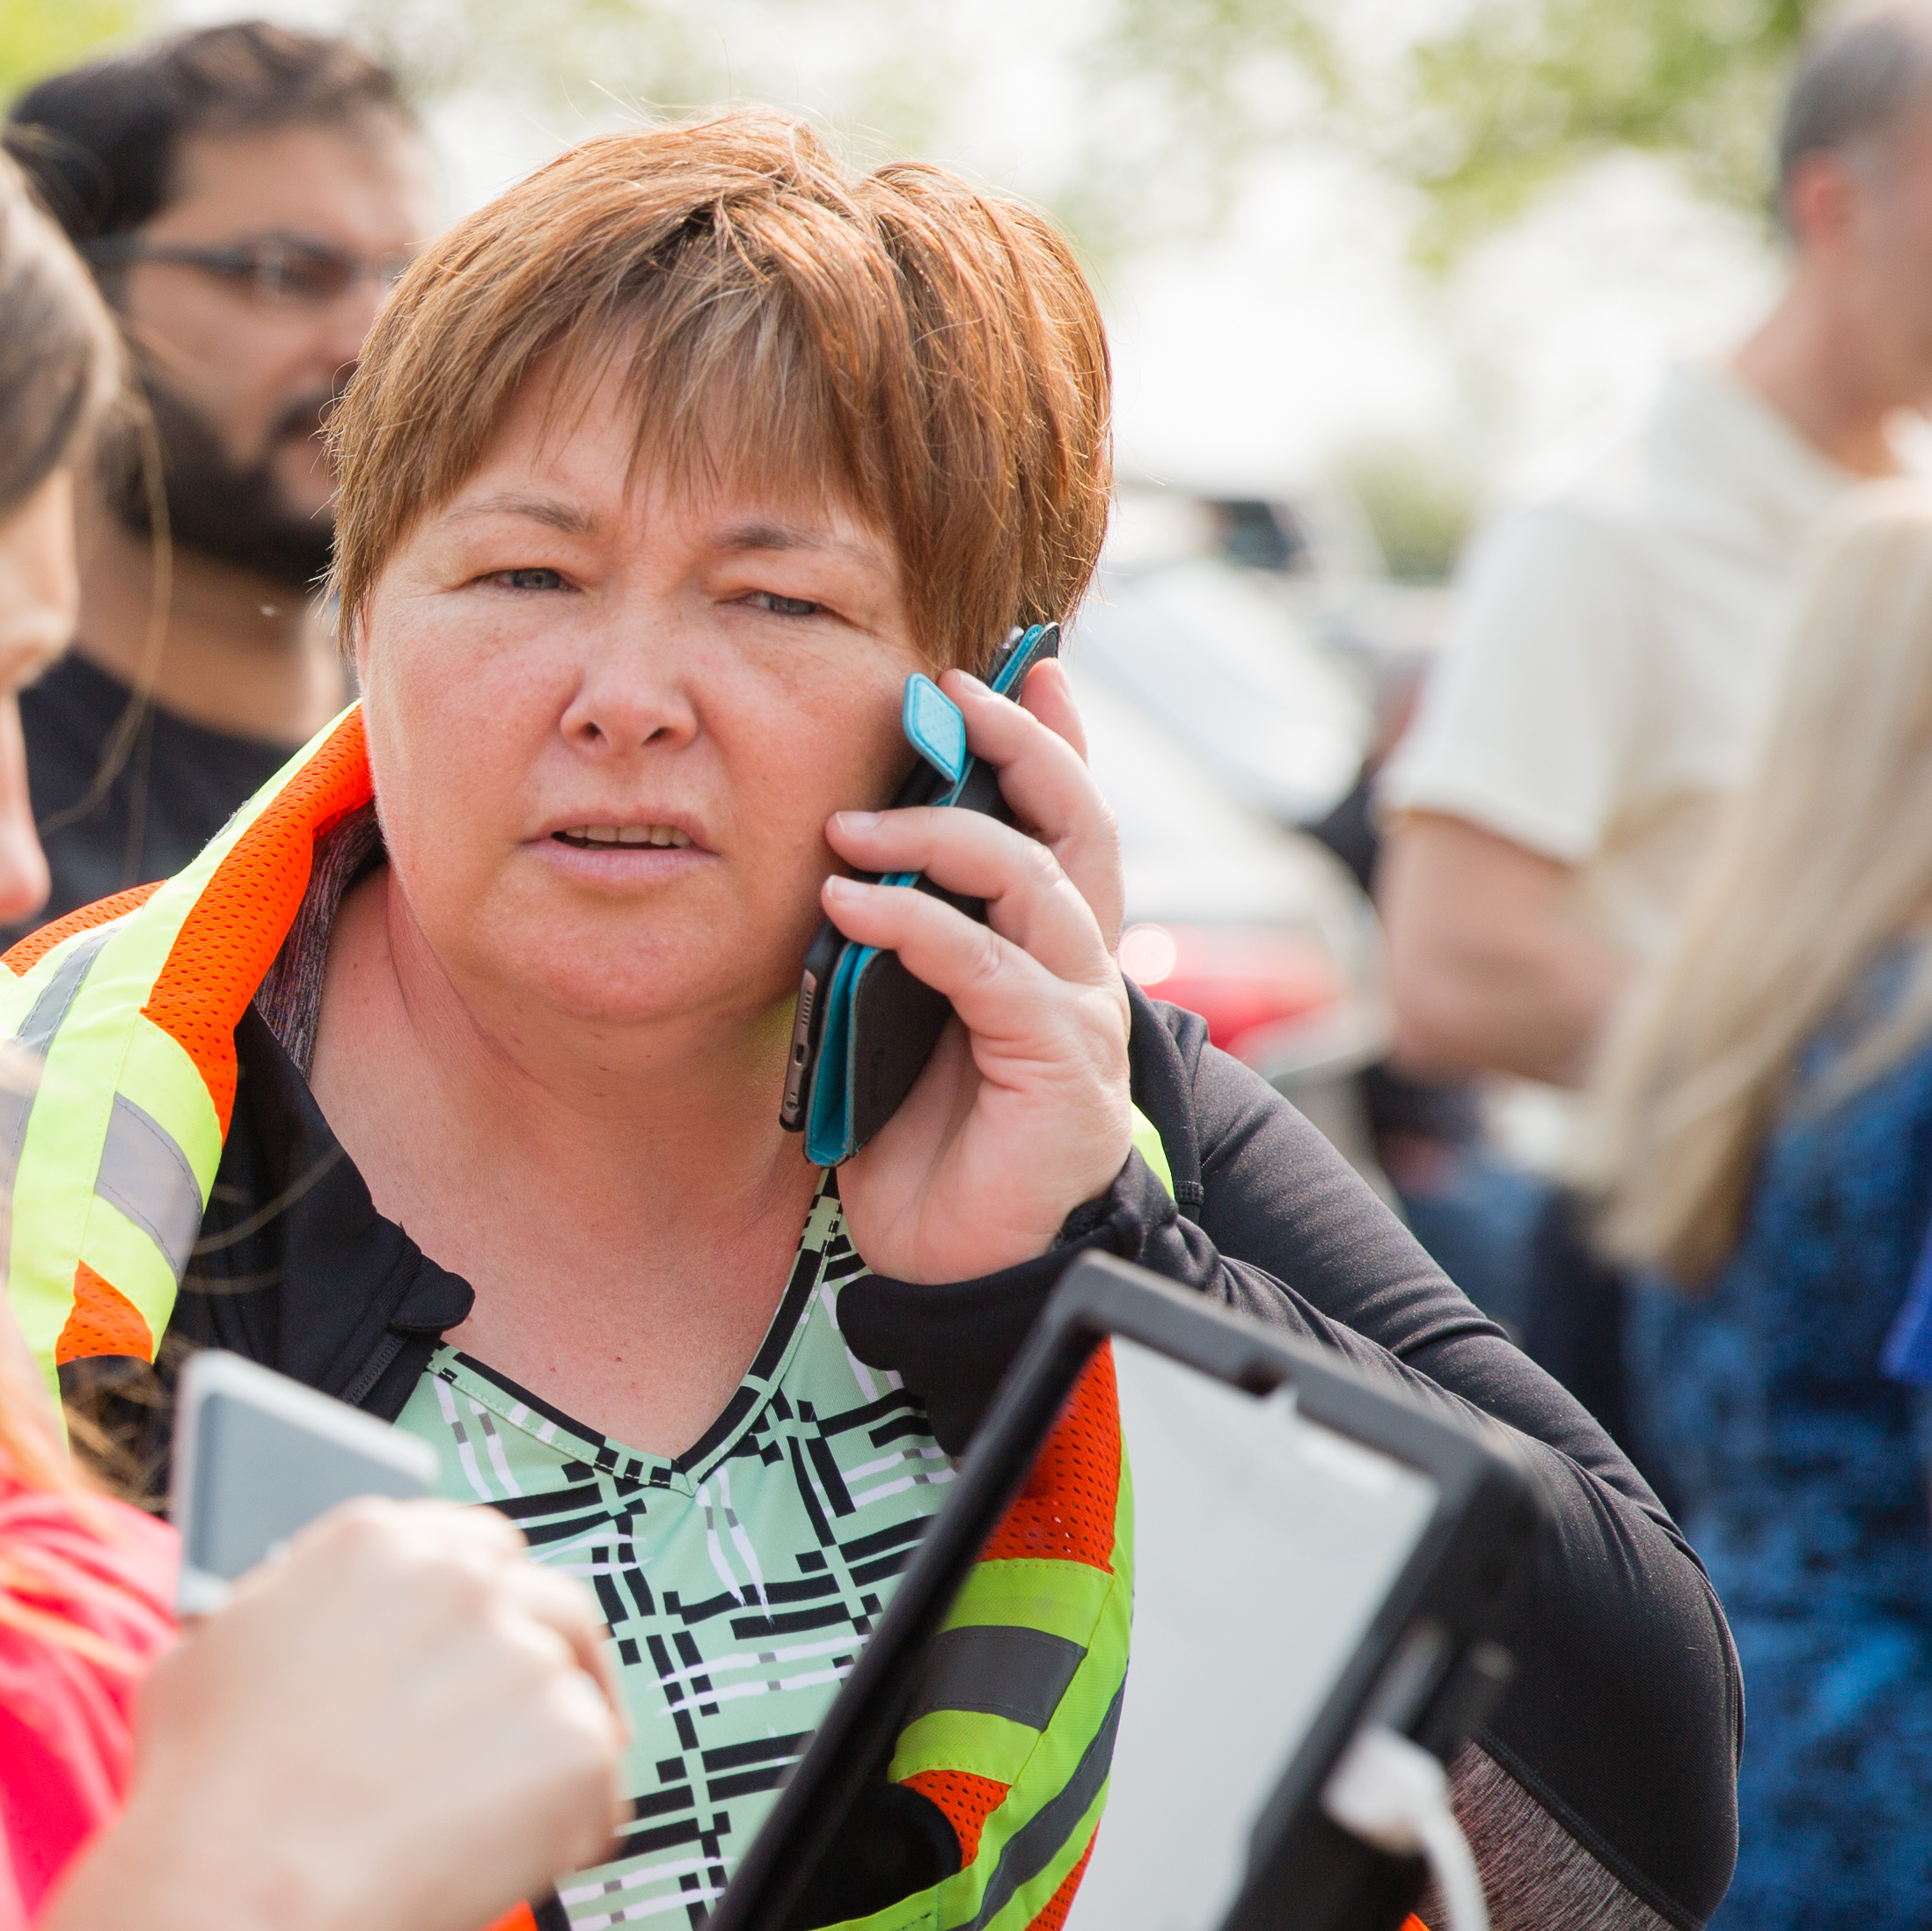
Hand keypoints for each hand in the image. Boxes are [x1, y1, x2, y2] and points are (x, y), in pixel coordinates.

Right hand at [118, 1494, 630, 1930]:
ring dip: (545, 1758)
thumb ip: (289, 1615)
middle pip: (550, 1605)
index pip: (476, 1544)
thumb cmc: (207, 1796)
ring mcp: (526, 1660)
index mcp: (375, 1542)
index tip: (482, 1650)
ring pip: (579, 1702)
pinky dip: (563, 1834)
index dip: (484, 1606)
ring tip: (482, 1826)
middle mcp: (461, 1581)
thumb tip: (314, 1626)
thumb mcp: (210, 1654)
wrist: (241, 1901)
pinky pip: (599, 1790)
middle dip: (542, 1667)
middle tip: (514, 1739)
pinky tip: (493, 1865)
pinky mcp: (575, 1746)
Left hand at [817, 663, 1138, 1284]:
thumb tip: (848, 851)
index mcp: (1053, 948)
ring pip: (1034, 885)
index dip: (1054, 739)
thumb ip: (902, 936)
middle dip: (1020, 745)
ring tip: (848, 826)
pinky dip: (917, 924)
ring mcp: (1081, 1017)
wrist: (953, 1262)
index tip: (1009, 668)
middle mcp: (1083, 970)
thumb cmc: (925, 1138)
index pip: (1070, 821)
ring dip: (939, 838)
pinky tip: (852, 902)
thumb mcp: (902, 1011)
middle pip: (1076, 826)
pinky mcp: (1059, 1069)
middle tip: (947, 695)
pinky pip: (988, 969)